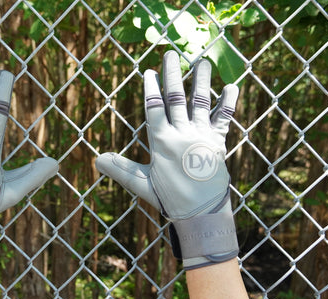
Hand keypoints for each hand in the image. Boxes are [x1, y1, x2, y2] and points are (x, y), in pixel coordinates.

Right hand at [96, 50, 238, 269]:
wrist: (202, 212)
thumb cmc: (169, 199)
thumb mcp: (141, 184)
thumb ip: (120, 169)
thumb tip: (97, 159)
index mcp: (162, 142)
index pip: (154, 108)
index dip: (151, 88)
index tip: (149, 72)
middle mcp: (182, 134)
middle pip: (176, 98)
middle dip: (173, 75)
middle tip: (172, 56)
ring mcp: (202, 136)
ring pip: (201, 102)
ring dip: (201, 81)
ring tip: (202, 62)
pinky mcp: (217, 143)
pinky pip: (224, 119)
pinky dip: (228, 103)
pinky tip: (230, 87)